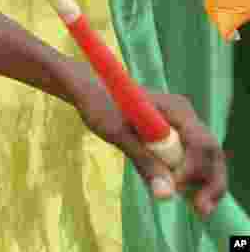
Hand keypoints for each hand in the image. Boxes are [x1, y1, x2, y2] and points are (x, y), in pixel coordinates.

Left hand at [77, 85, 226, 217]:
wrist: (91, 92)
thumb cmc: (100, 107)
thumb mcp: (119, 134)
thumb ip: (144, 162)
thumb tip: (166, 195)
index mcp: (176, 109)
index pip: (200, 142)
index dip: (195, 169)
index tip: (177, 188)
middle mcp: (185, 116)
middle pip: (211, 151)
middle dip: (211, 181)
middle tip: (203, 210)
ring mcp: (182, 125)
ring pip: (206, 157)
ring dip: (206, 182)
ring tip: (201, 209)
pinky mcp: (175, 135)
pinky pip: (191, 158)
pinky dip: (193, 177)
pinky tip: (191, 197)